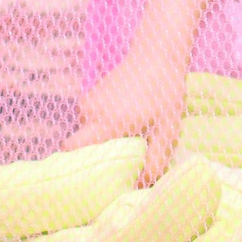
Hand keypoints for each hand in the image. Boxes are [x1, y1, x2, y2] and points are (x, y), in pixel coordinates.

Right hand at [62, 46, 186, 184]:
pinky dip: (102, 124)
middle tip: (113, 162)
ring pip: (85, 131)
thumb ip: (155, 161)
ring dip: (100, 137)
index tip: (92, 178)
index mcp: (106, 123)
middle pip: (77, 144)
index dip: (78, 166)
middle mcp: (91, 112)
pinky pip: (90, 118)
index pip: (73, 149)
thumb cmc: (165, 93)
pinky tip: (124, 121)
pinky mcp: (92, 93)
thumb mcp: (167, 130)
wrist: (158, 54)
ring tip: (125, 136)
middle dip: (91, 154)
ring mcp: (89, 100)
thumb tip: (141, 186)